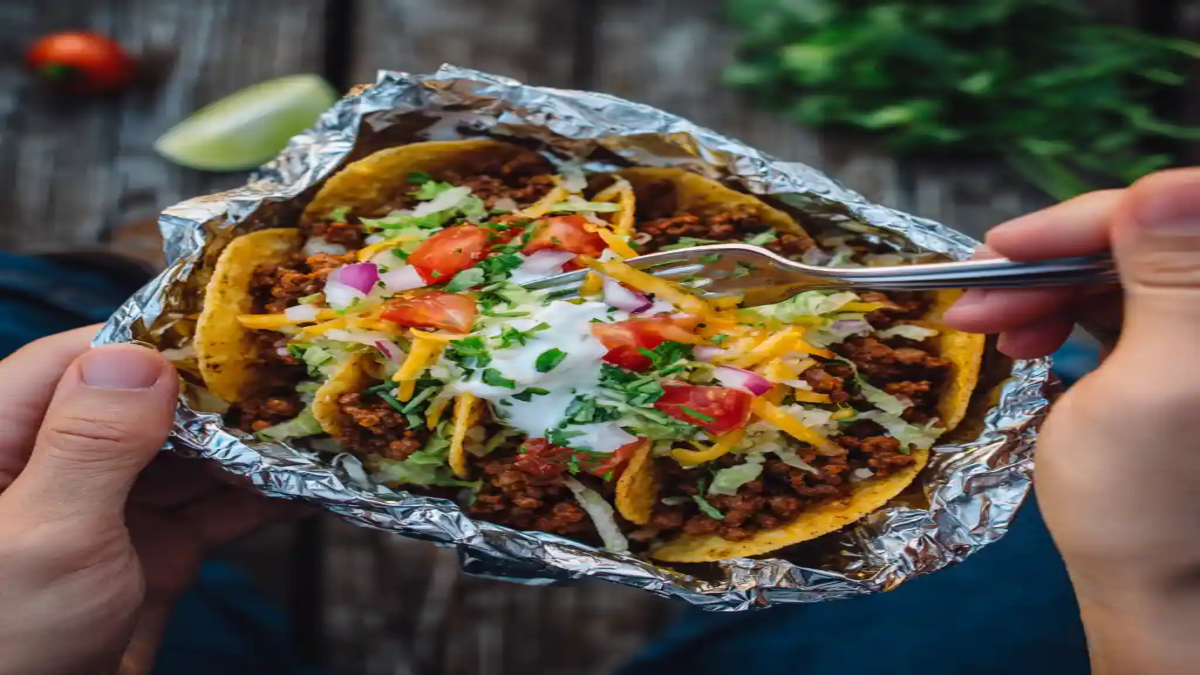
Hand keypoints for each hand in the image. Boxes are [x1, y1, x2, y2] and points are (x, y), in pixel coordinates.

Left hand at [0, 329, 299, 674]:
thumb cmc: (4, 647)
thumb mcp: (45, 537)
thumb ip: (91, 443)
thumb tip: (139, 354)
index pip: (78, 361)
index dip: (155, 342)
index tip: (233, 331)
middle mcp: (53, 469)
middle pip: (146, 405)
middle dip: (221, 392)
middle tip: (299, 377)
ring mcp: (104, 515)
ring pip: (188, 458)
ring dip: (251, 446)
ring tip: (320, 424)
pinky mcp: (147, 560)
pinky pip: (210, 514)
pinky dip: (259, 501)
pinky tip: (311, 487)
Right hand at [944, 169, 1199, 672]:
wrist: (1158, 593)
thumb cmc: (1143, 506)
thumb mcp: (1154, 388)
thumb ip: (1175, 279)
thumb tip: (1169, 182)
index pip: (1175, 218)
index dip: (1087, 222)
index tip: (1003, 247)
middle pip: (1144, 241)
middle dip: (1051, 262)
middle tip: (975, 296)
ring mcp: (1198, 336)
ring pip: (1122, 271)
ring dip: (1045, 288)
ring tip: (986, 325)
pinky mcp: (1179, 354)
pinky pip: (1118, 305)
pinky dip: (1061, 313)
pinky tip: (1021, 336)